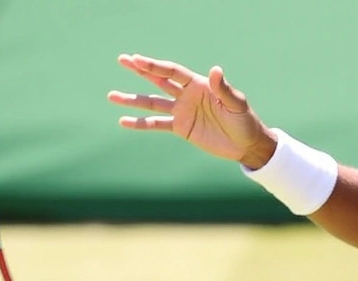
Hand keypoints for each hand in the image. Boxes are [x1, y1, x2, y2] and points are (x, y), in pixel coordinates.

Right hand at [108, 54, 277, 168]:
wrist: (245, 144)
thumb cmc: (244, 121)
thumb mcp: (236, 104)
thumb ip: (224, 89)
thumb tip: (215, 70)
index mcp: (200, 85)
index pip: (172, 72)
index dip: (155, 66)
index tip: (136, 60)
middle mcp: (187, 95)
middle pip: (159, 80)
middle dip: (140, 70)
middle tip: (122, 60)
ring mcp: (182, 112)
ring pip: (152, 103)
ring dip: (133, 99)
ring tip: (112, 95)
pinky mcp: (180, 128)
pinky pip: (156, 124)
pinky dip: (140, 123)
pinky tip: (123, 121)